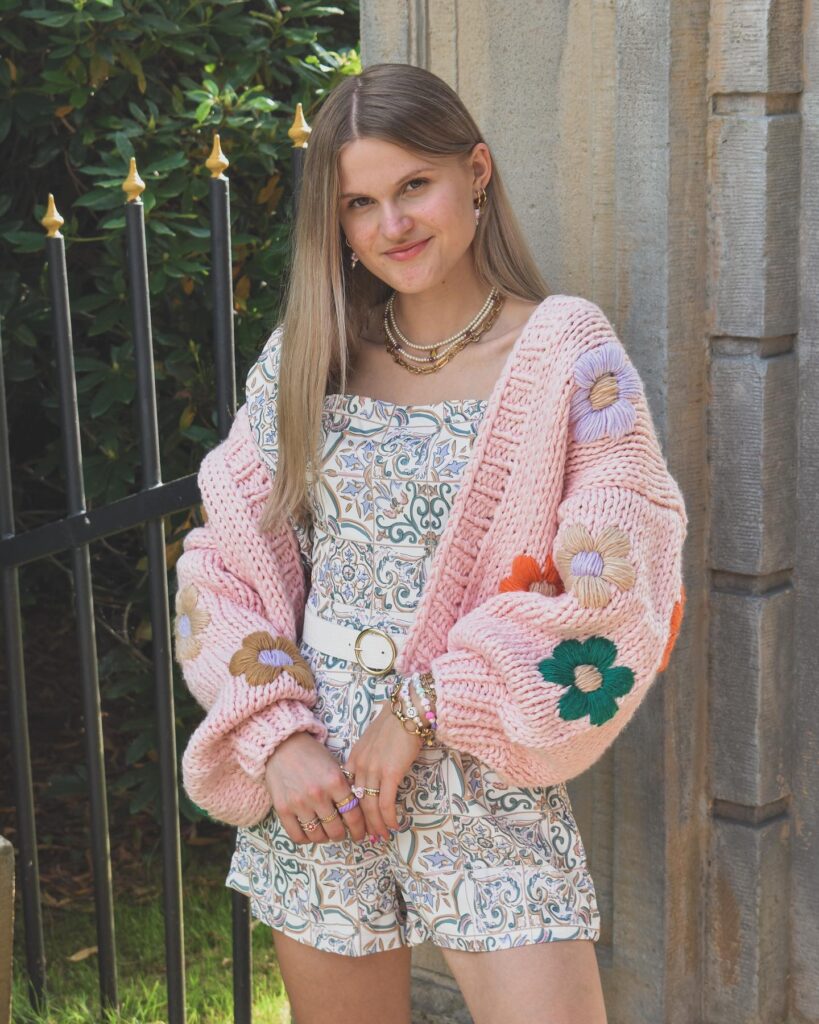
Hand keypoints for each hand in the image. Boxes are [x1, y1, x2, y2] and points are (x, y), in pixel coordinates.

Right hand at [264, 731, 366, 844]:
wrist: (282, 746)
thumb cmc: (312, 755)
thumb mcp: (335, 766)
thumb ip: (346, 787)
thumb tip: (358, 811)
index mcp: (335, 781)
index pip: (353, 815)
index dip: (359, 829)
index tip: (360, 834)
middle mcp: (318, 794)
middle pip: (336, 830)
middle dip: (341, 835)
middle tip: (341, 833)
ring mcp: (299, 803)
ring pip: (318, 836)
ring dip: (324, 838)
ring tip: (326, 833)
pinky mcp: (283, 809)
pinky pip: (298, 836)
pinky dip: (306, 839)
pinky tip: (310, 833)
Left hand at [343, 695, 423, 840]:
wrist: (408, 710)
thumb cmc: (395, 723)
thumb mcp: (374, 741)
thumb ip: (370, 757)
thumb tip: (375, 774)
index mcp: (354, 758)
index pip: (349, 790)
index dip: (353, 808)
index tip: (358, 821)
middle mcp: (360, 766)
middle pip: (358, 802)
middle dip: (363, 823)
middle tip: (368, 837)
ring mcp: (374, 770)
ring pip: (371, 806)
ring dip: (377, 825)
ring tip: (382, 836)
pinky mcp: (390, 773)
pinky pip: (386, 803)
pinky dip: (389, 818)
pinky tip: (394, 825)